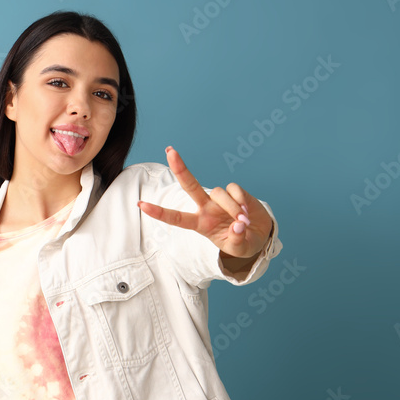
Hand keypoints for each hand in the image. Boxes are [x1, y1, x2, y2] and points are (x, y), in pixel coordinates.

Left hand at [136, 147, 271, 258]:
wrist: (259, 234)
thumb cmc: (242, 242)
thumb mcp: (238, 248)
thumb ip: (236, 240)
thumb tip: (239, 225)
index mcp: (200, 224)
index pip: (176, 218)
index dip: (158, 212)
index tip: (141, 205)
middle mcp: (206, 208)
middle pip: (190, 185)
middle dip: (180, 168)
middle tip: (170, 151)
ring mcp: (219, 199)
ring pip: (219, 193)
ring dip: (232, 208)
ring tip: (243, 221)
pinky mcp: (234, 191)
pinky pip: (234, 190)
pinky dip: (241, 200)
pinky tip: (247, 210)